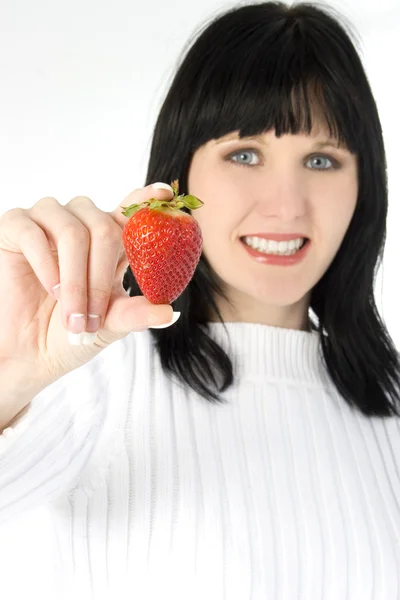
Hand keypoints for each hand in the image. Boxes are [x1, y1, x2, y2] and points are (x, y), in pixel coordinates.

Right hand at [0, 184, 174, 391]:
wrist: (30, 352)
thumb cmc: (72, 332)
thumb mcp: (110, 325)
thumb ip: (136, 314)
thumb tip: (169, 311)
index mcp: (111, 239)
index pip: (132, 211)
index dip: (146, 200)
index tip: (165, 195)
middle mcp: (82, 222)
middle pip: (103, 228)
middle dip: (100, 278)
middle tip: (94, 319)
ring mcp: (49, 220)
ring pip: (72, 232)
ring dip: (75, 280)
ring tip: (72, 316)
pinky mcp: (16, 226)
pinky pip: (34, 233)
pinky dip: (46, 266)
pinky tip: (51, 290)